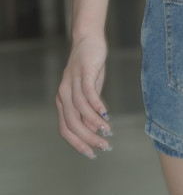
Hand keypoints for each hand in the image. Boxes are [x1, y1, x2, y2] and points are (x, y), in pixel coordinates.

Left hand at [56, 33, 110, 158]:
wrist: (88, 40)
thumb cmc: (89, 68)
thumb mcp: (89, 92)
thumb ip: (89, 110)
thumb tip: (95, 130)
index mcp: (62, 101)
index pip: (65, 129)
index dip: (77, 144)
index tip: (92, 154)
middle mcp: (63, 94)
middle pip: (72, 123)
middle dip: (88, 138)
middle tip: (104, 146)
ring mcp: (72, 83)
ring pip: (80, 111)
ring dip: (95, 124)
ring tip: (109, 131)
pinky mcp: (84, 73)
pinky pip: (88, 94)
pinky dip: (97, 107)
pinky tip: (106, 115)